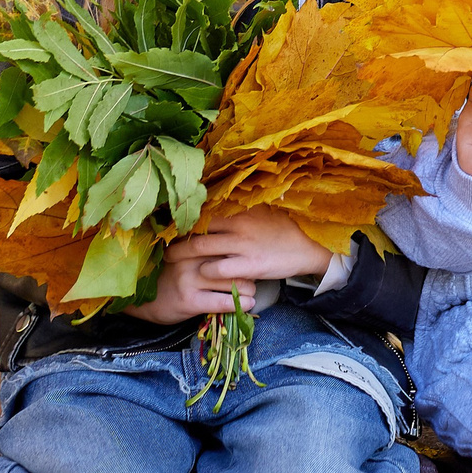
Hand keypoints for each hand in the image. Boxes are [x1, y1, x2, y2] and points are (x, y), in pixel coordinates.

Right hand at [128, 253, 259, 324]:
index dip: (242, 251)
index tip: (250, 257)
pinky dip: (240, 304)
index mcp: (192, 243)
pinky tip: (247, 304)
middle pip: (232, 261)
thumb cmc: (170, 276)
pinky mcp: (189, 301)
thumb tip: (240, 248)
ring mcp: (189, 279)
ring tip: (251, 292)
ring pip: (232, 282)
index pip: (226, 242)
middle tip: (254, 278)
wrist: (143, 300)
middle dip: (249, 271)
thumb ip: (206, 250)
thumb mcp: (185, 256)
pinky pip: (222, 302)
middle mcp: (191, 258)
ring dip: (249, 289)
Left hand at [168, 208, 331, 284]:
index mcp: (239, 207)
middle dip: (174, 237)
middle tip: (161, 242)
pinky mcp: (249, 265)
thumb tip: (214, 198)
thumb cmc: (283, 227)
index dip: (183, 215)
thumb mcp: (261, 210)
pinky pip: (216, 269)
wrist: (310, 246)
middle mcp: (237, 223)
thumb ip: (238, 207)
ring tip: (169, 260)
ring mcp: (242, 244)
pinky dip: (204, 272)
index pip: (203, 208)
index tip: (166, 219)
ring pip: (199, 248)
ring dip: (180, 255)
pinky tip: (200, 274)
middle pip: (195, 227)